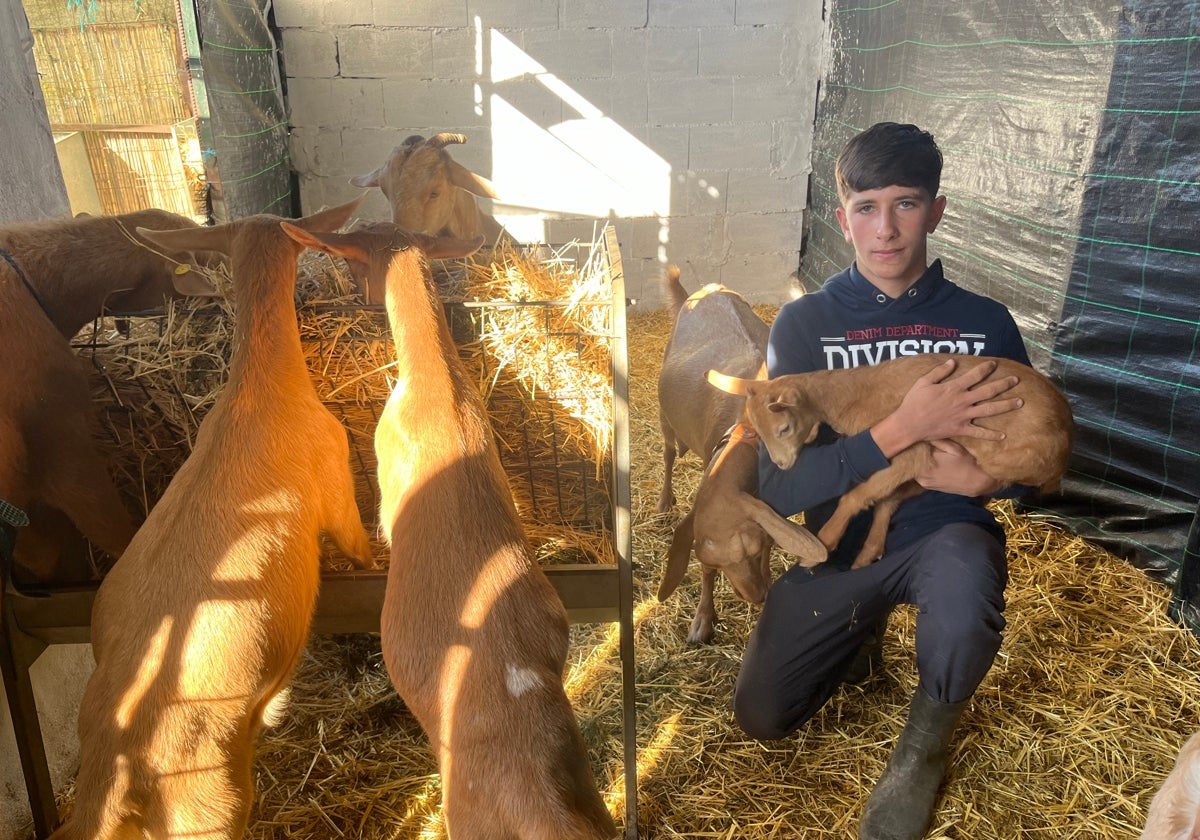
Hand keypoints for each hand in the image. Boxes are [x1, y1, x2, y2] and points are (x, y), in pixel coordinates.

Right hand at [875, 359, 1021, 456]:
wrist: (909, 425)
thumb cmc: (914, 402)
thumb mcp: (923, 382)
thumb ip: (939, 372)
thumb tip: (952, 362)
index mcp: (954, 388)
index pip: (975, 375)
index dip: (986, 368)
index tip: (994, 364)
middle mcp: (963, 401)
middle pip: (988, 391)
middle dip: (1004, 384)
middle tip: (1016, 380)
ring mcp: (963, 416)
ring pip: (989, 410)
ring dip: (1006, 405)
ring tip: (1020, 402)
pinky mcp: (960, 429)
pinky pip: (979, 433)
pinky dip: (991, 435)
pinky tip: (1002, 435)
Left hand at [917, 439, 1003, 495]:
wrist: (976, 483)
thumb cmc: (966, 463)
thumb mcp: (954, 448)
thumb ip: (937, 441)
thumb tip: (923, 434)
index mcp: (926, 464)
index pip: (911, 451)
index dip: (913, 443)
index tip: (916, 436)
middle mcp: (921, 475)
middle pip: (911, 460)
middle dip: (914, 451)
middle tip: (918, 442)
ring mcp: (923, 482)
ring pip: (914, 467)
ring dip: (918, 460)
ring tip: (924, 451)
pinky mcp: (927, 486)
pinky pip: (918, 474)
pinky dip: (921, 468)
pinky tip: (928, 462)